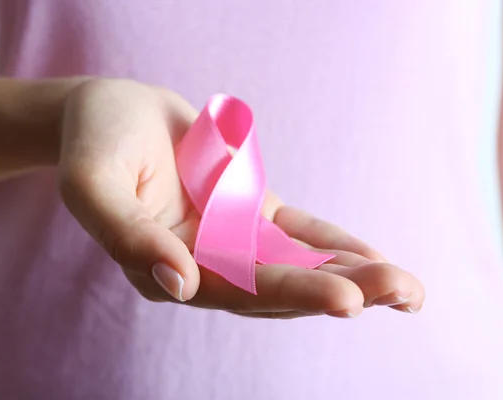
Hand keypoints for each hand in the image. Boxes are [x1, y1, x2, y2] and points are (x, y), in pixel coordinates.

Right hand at [58, 79, 424, 318]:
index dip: (290, 294)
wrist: (112, 113)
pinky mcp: (248, 213)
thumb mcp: (94, 183)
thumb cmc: (95, 141)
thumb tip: (180, 284)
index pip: (234, 290)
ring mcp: (229, 240)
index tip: (346, 298)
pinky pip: (296, 235)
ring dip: (349, 276)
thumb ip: (127, 235)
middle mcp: (203, 265)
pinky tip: (375, 258)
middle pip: (276, 288)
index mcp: (164, 269)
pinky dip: (333, 247)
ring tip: (408, 289)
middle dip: (339, 290)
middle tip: (401, 292)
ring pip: (294, 267)